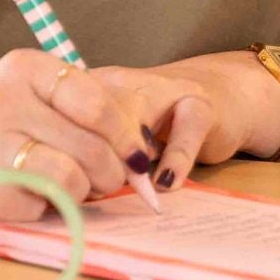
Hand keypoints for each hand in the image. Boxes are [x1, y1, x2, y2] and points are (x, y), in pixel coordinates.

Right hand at [0, 49, 161, 221]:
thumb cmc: (7, 110)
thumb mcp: (40, 88)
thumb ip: (89, 109)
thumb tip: (142, 158)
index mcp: (25, 69)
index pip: (95, 104)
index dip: (126, 135)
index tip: (138, 155)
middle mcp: (2, 102)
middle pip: (90, 147)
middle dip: (113, 171)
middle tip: (110, 177)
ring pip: (71, 179)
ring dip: (85, 189)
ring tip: (76, 182)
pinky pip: (42, 205)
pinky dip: (50, 204)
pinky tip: (37, 191)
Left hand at [82, 52, 279, 191]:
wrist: (221, 98)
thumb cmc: (157, 130)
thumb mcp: (117, 142)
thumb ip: (90, 162)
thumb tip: (59, 198)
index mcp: (94, 88)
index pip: (64, 113)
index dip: (63, 148)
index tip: (65, 181)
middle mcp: (123, 81)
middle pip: (92, 113)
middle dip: (91, 154)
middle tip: (94, 189)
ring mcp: (163, 87)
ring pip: (132, 114)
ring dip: (126, 156)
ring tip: (126, 186)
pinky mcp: (200, 102)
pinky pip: (184, 127)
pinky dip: (175, 158)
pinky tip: (166, 182)